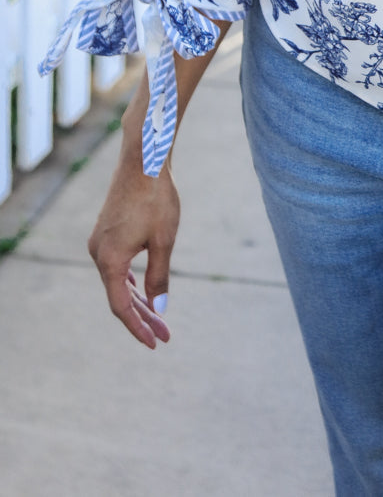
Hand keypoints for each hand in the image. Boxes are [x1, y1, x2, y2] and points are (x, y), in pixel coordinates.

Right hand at [88, 131, 178, 349]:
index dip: (138, 328)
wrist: (143, 160)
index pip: (121, 307)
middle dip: (142, 317)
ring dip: (137, 299)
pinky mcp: (106, 231)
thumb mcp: (163, 241)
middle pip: (119, 296)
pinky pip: (116, 266)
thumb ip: (159, 276)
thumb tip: (158, 309)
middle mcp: (98, 253)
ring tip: (157, 318)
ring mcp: (99, 242)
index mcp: (109, 260)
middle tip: (164, 335)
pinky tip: (141, 290)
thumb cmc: (156, 199)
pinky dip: (130, 281)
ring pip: (117, 281)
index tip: (155, 342)